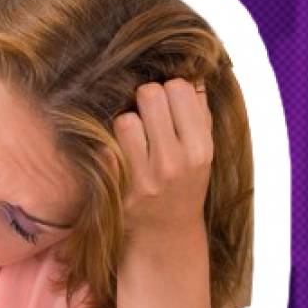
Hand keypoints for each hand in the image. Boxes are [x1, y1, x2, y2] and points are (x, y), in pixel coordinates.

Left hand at [113, 78, 213, 244]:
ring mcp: (144, 177)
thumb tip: (192, 72)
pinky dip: (107, 147)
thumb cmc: (184, 183)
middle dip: (146, 99)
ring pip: (124, 118)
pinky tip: (117, 155)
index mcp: (201, 149)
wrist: (165, 235)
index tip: (169, 106)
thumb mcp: (203, 152)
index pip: (180, 88)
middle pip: (150, 94)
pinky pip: (104, 146)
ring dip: (125, 122)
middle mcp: (174, 162)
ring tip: (133, 137)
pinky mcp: (118, 187)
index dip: (171, 90)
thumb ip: (199, 113)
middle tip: (147, 116)